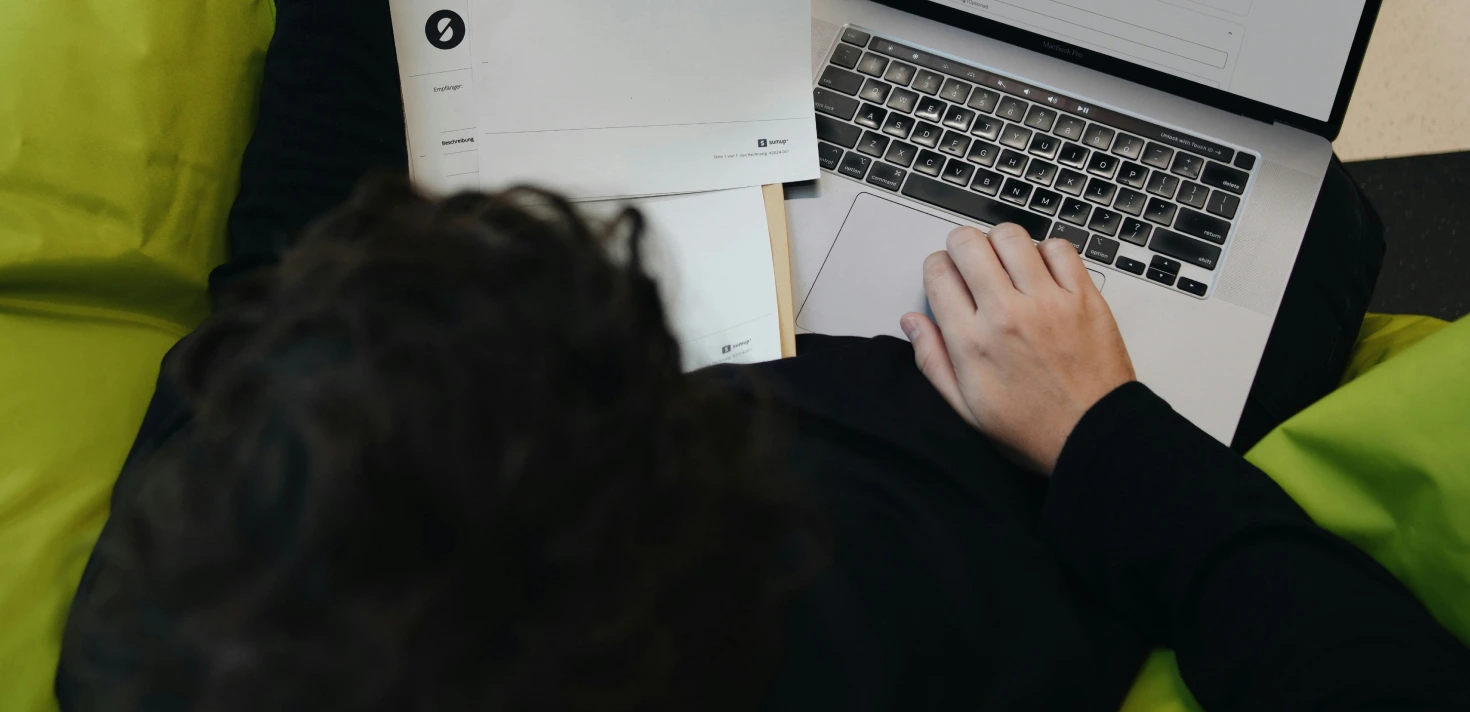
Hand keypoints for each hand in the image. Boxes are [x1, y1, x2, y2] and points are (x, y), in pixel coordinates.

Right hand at [901, 224, 1135, 474]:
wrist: (1094, 434)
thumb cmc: (1032, 426)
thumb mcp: (965, 408)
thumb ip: (932, 360)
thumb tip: (912, 322)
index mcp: (972, 341)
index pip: (938, 273)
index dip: (937, 268)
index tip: (946, 275)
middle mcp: (1006, 314)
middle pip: (968, 244)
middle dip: (962, 245)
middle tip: (970, 260)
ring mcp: (1047, 302)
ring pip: (1011, 237)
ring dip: (1001, 243)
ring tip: (1006, 262)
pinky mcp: (1083, 298)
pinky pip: (1058, 248)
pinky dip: (1046, 251)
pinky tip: (1042, 272)